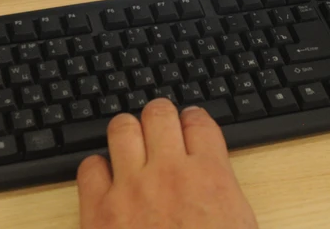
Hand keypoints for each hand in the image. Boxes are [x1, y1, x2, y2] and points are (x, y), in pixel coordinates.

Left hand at [77, 99, 257, 228]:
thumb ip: (226, 197)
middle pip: (159, 113)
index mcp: (211, 177)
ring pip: (121, 128)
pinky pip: (89, 168)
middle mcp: (169, 173)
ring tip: (130, 145)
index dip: (193, 119)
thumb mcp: (240, 227)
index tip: (189, 123)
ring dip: (127, 133)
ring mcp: (130, 188)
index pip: (199, 122)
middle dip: (159, 117)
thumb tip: (219, 186)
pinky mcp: (98, 212)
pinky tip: (107, 181)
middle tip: (159, 129)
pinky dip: (96, 169)